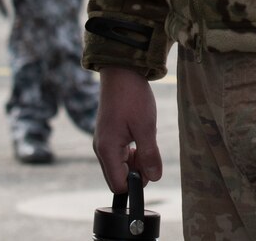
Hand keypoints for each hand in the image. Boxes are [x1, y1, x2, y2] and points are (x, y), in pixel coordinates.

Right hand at [94, 68, 162, 191]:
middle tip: (149, 152)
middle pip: (117, 178)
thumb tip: (154, 178)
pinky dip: (131, 153)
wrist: (121, 70)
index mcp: (107, 149)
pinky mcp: (108, 135)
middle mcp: (101, 149)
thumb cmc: (132, 96)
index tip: (149, 166)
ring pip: (119, 166)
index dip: (136, 183)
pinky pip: (118, 154)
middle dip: (136, 172)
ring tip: (145, 141)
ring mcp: (103, 142)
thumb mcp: (146, 126)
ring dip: (135, 162)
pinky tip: (139, 137)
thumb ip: (149, 155)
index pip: (118, 185)